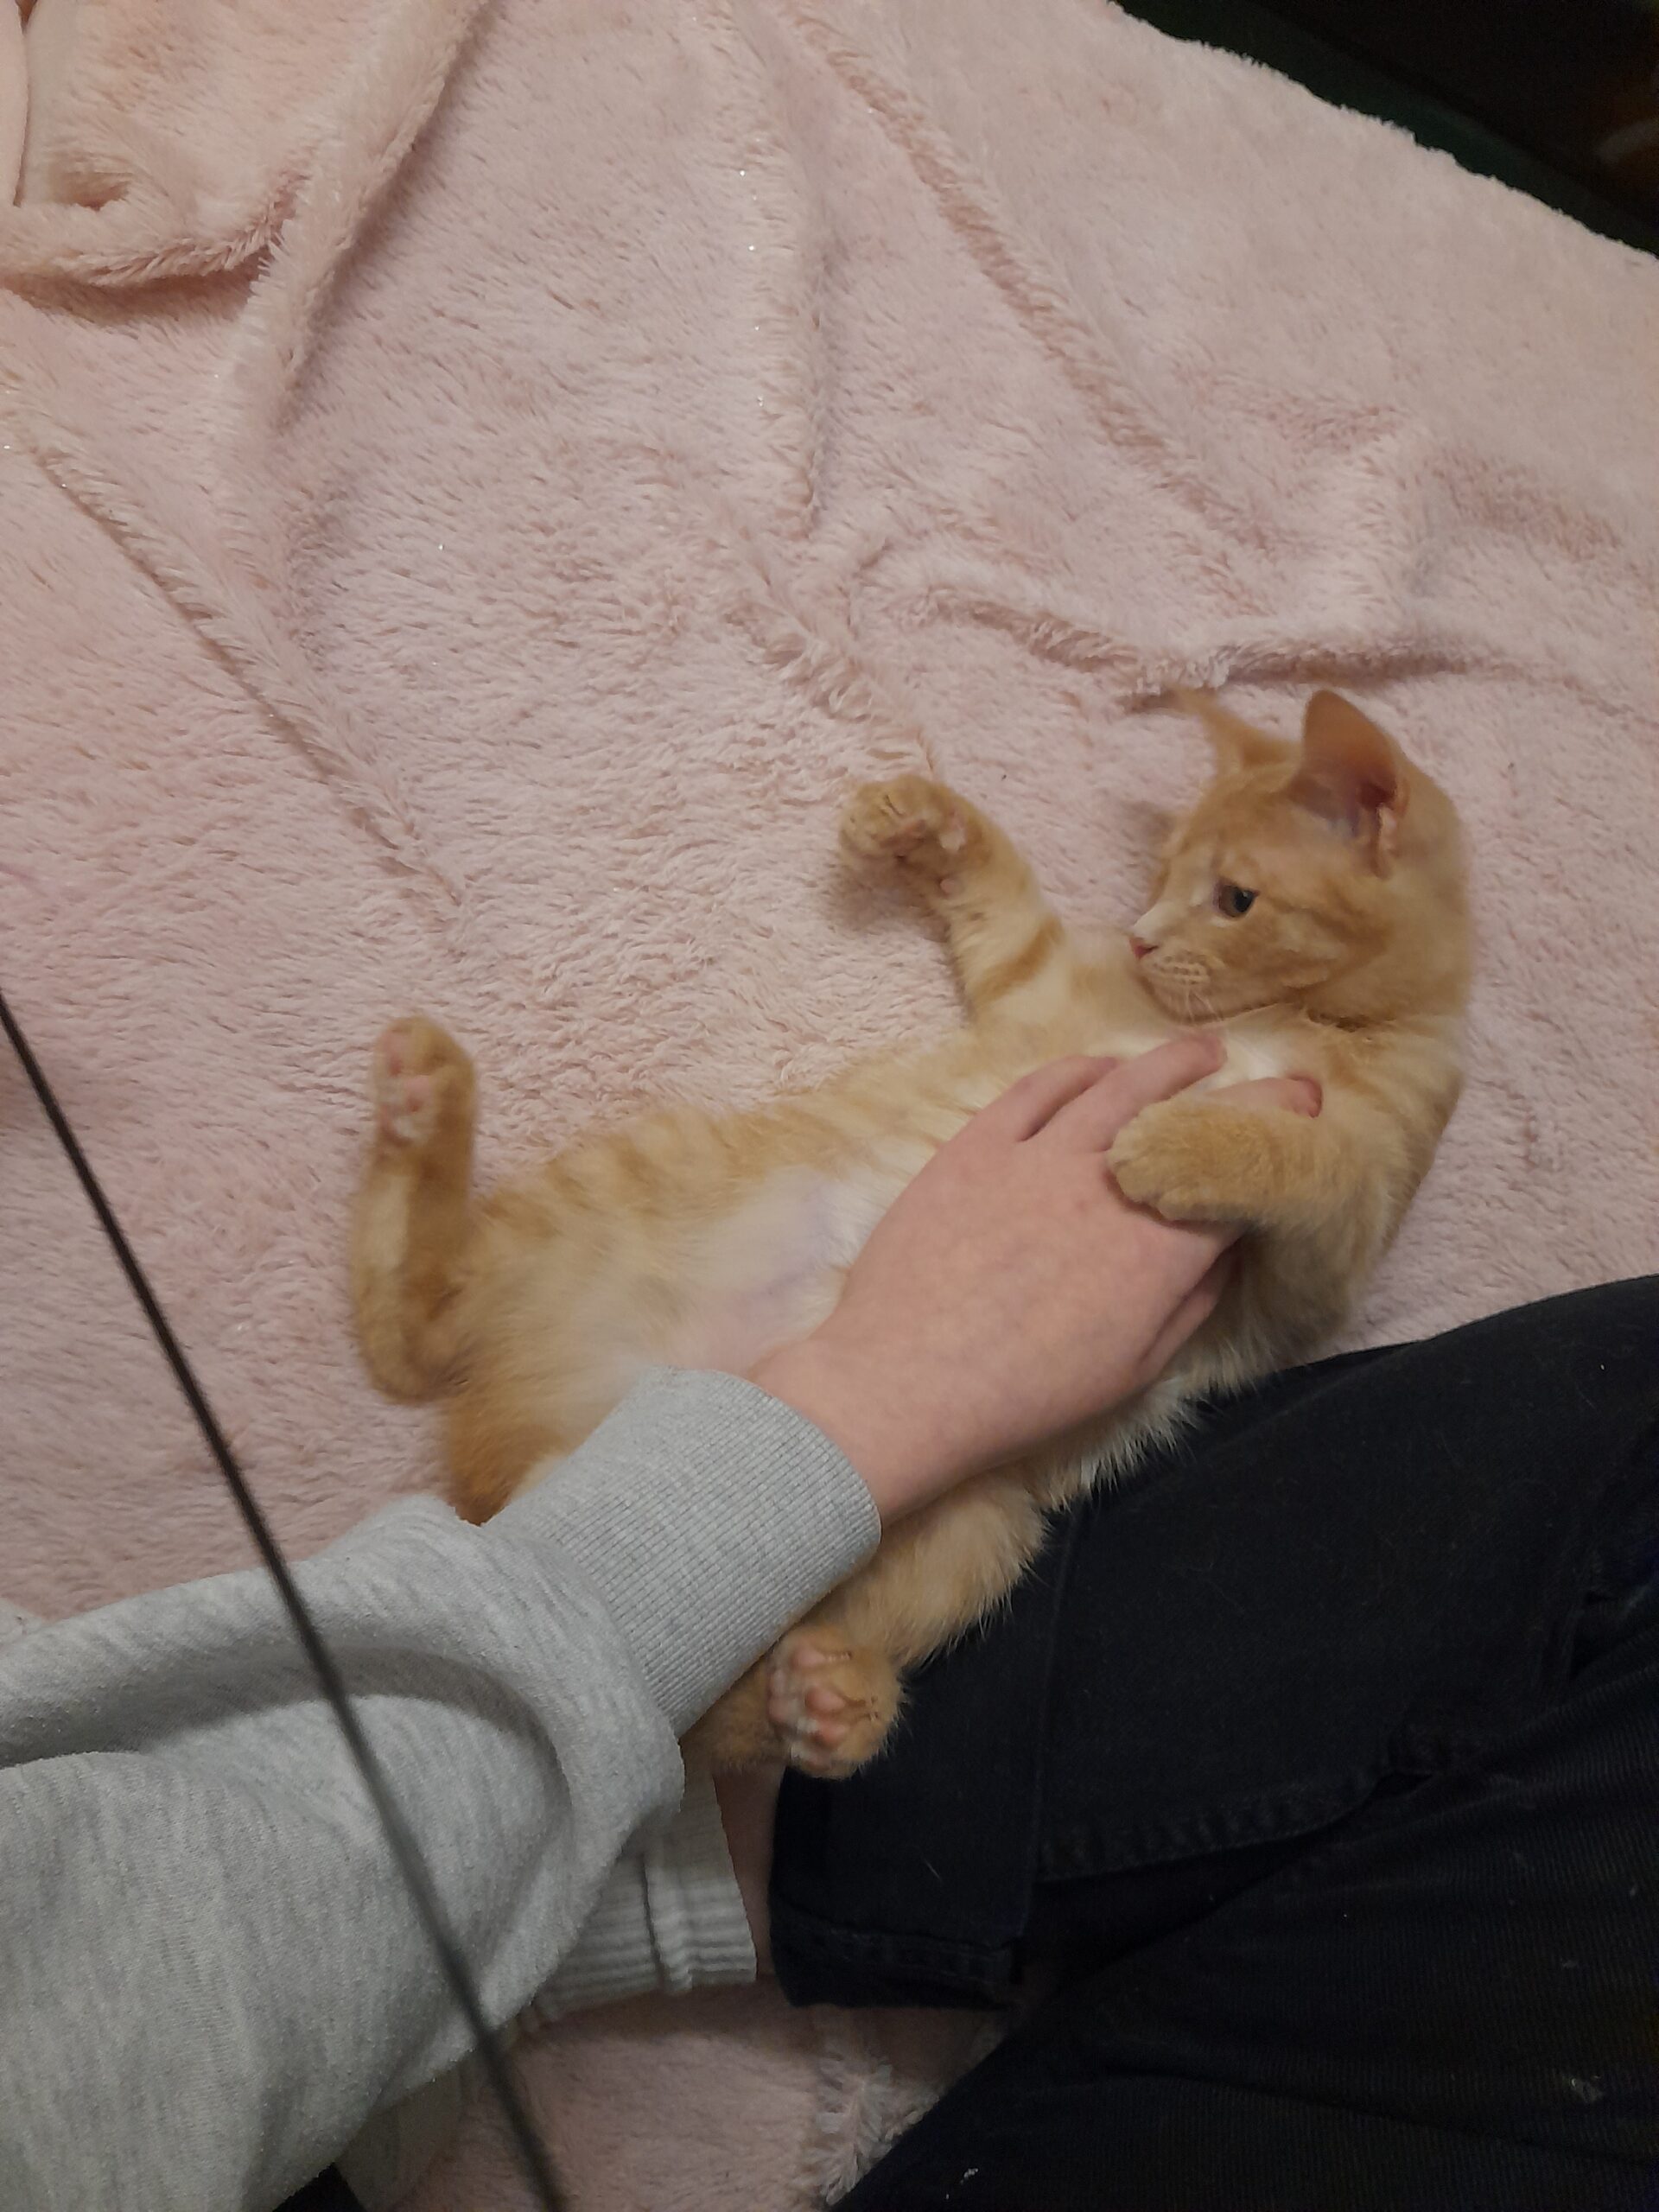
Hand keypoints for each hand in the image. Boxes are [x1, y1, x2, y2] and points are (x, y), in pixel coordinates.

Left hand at [751, 1037, 1317, 1520]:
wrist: (906, 1381)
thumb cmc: (1025, 1395)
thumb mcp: (1133, 1370)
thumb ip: (1190, 1304)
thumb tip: (1225, 1253)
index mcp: (1156, 1251)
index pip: (1235, 1174)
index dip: (1276, 1133)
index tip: (1303, 1105)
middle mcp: (1106, 1188)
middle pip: (1185, 1117)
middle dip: (1237, 1089)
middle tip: (1264, 1073)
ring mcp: (1038, 1157)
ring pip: (1117, 1086)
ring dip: (1165, 1063)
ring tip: (1196, 1053)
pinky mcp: (977, 1146)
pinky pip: (1038, 1089)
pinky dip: (1078, 1070)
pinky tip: (1100, 1068)